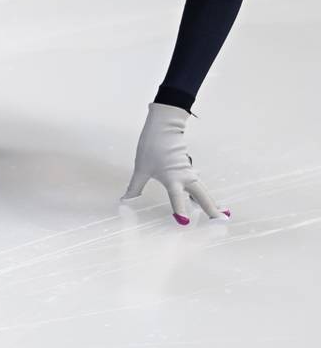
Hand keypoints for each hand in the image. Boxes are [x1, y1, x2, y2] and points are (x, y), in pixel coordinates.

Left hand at [122, 103, 229, 224]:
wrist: (164, 126)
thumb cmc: (151, 146)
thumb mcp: (141, 168)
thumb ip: (135, 187)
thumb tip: (126, 200)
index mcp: (172, 178)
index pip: (177, 198)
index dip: (180, 210)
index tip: (184, 223)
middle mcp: (184, 177)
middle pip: (201, 195)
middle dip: (211, 209)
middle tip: (221, 221)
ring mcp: (188, 172)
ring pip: (202, 190)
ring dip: (210, 201)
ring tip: (220, 213)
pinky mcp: (188, 168)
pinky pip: (197, 184)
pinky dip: (202, 194)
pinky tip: (201, 200)